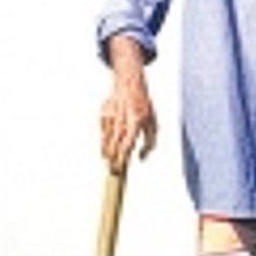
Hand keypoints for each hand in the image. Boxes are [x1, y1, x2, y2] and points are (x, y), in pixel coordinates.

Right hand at [100, 36, 157, 169]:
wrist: (129, 84)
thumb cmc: (143, 105)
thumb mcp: (153, 123)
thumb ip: (150, 142)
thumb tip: (142, 158)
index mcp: (136, 121)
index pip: (127, 144)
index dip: (122, 158)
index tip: (120, 167)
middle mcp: (122, 119)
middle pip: (114, 145)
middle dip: (113, 159)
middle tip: (113, 171)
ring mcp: (111, 116)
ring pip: (105, 139)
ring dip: (106, 153)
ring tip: (108, 162)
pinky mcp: (103, 113)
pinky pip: (102, 131)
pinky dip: (104, 140)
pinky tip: (106, 148)